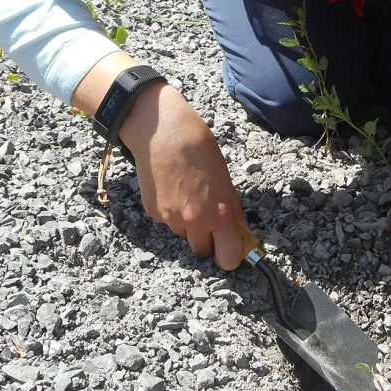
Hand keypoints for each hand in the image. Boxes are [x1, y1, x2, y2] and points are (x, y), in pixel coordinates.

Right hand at [118, 82, 246, 269]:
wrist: (162, 131)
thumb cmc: (199, 148)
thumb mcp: (226, 180)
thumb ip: (231, 210)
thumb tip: (237, 230)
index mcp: (219, 213)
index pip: (229, 258)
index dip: (230, 255)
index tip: (231, 248)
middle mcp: (194, 221)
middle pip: (202, 251)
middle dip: (207, 241)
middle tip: (208, 219)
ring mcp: (170, 218)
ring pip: (183, 234)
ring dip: (188, 224)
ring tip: (187, 193)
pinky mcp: (153, 212)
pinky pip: (167, 221)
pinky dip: (171, 211)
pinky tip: (172, 188)